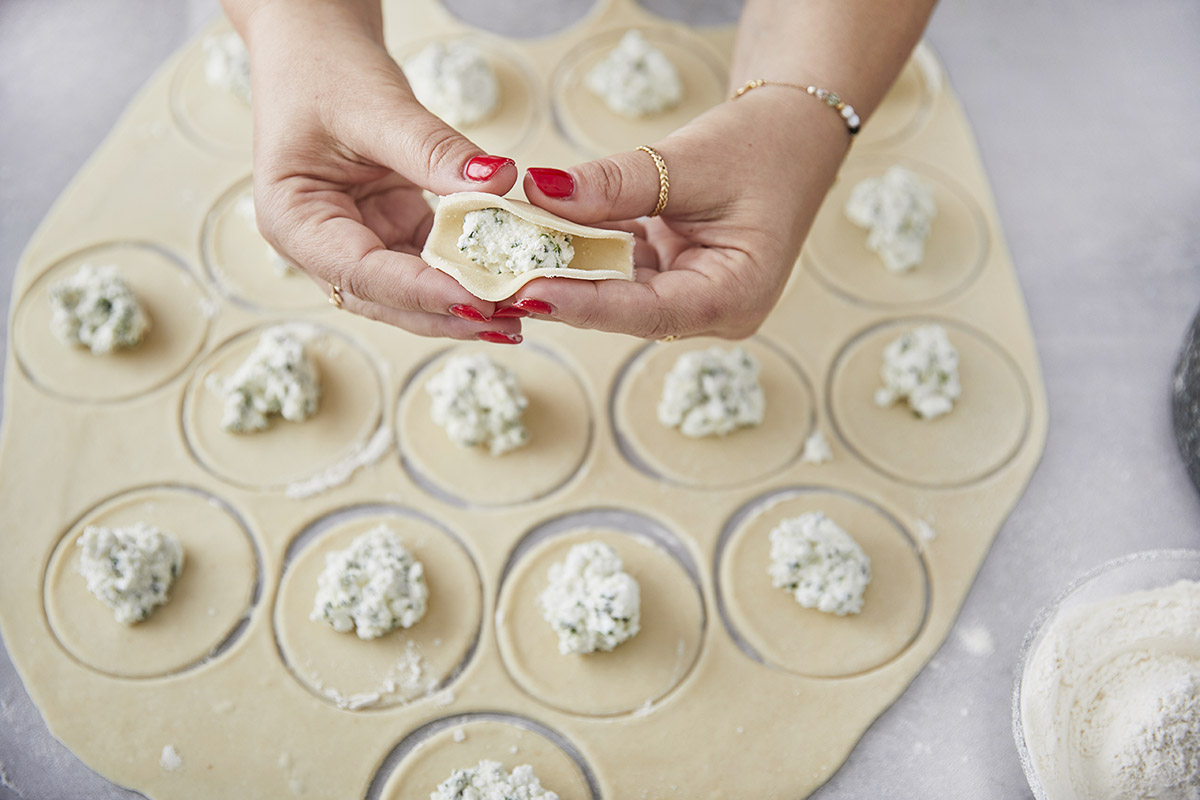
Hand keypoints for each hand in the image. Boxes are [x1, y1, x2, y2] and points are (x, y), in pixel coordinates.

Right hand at [238, 1, 523, 342]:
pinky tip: (506, 281)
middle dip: (448, 313)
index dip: (423, 293)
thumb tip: (498, 181)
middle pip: (387, 299)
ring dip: (461, 303)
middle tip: (510, 322)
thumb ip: (434, 150)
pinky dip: (465, 272)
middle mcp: (320, 245)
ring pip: (411, 291)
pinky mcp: (389, 230)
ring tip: (517, 313)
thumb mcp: (378, 106)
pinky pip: (430, 261)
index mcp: (294, 222)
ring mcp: (356, 241)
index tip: (480, 299)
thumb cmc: (325, 68)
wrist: (315, 41)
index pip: (362, 273)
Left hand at [510, 88, 849, 339]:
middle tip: (496, 275)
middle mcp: (714, 310)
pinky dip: (586, 249)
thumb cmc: (763, 146)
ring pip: (616, 291)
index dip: (583, 303)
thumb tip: (540, 192)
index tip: (526, 291)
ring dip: (567, 268)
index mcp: (734, 296)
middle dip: (563, 288)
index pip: (646, 311)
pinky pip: (621, 270)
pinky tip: (541, 234)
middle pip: (624, 309)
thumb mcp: (688, 161)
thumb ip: (614, 185)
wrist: (795, 133)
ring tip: (507, 253)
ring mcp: (693, 297)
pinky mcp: (675, 277)